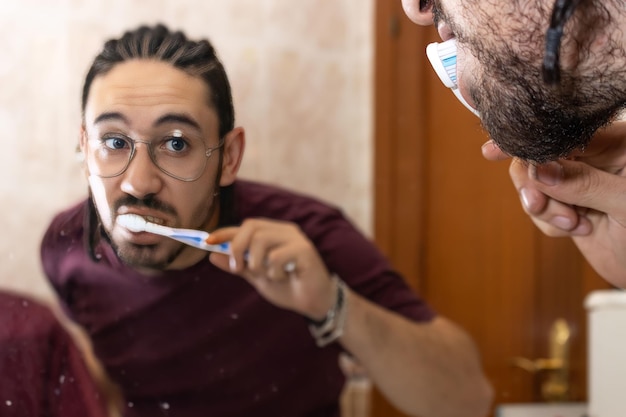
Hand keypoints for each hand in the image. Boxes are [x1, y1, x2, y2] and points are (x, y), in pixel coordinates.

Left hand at [206, 218, 335, 318]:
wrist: (313, 302)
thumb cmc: (287, 287)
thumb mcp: (257, 276)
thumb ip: (237, 265)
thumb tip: (212, 255)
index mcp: (273, 233)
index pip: (245, 226)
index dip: (225, 232)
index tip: (207, 242)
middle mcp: (284, 231)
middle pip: (251, 227)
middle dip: (237, 248)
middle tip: (237, 269)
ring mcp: (296, 238)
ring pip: (261, 240)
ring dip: (256, 262)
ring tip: (266, 275)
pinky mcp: (305, 250)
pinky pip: (277, 256)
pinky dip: (273, 271)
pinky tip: (283, 277)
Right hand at [483, 120, 625, 286]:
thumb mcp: (624, 203)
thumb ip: (584, 183)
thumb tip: (539, 170)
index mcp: (616, 144)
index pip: (563, 134)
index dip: (528, 140)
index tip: (493, 150)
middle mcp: (595, 158)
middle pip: (539, 158)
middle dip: (534, 185)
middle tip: (536, 206)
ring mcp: (579, 182)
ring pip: (534, 184)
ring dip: (545, 209)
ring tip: (572, 225)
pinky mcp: (568, 204)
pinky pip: (539, 208)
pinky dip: (550, 224)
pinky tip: (579, 230)